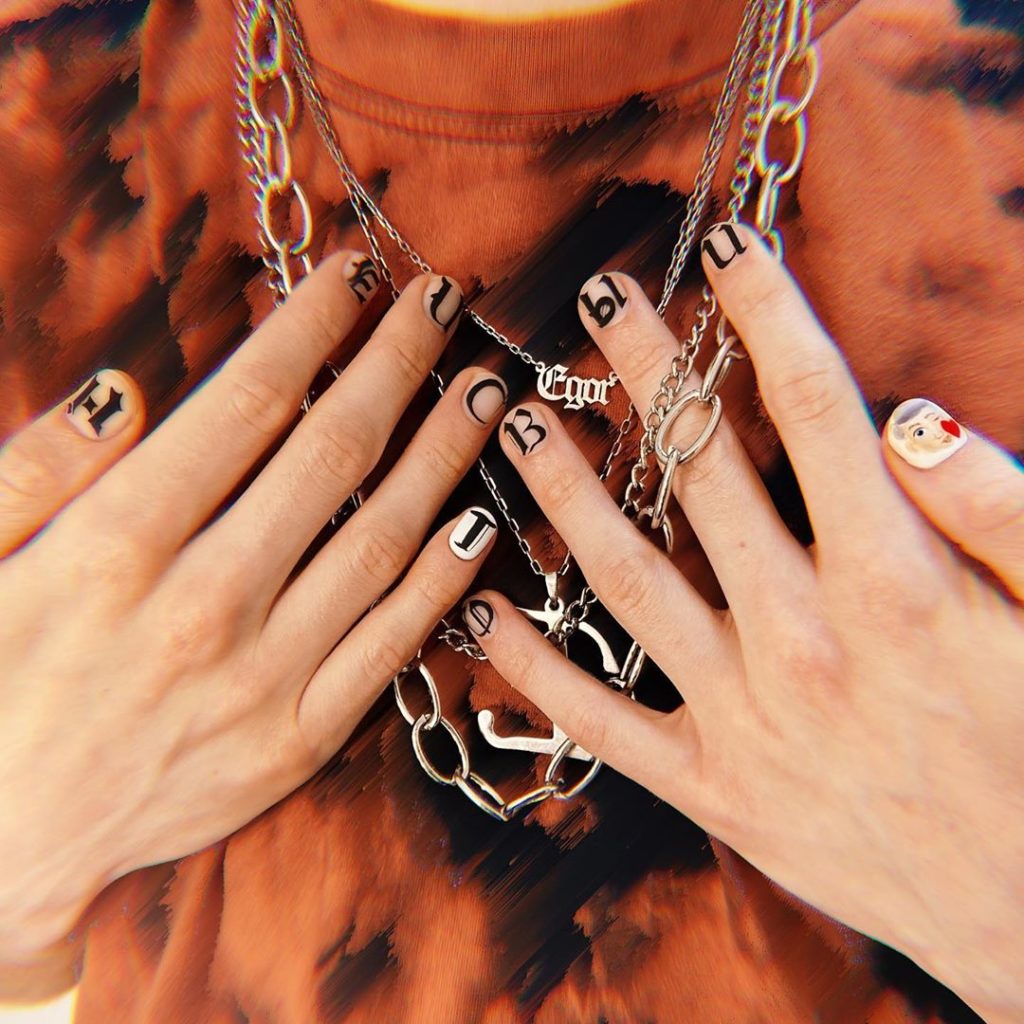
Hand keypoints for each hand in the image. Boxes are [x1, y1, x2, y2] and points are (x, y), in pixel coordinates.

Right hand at [0, 252, 505, 970]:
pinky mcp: (295, 743)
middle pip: (329, 454)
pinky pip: (388, 647)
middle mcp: (202, 606)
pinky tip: (479, 521)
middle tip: (442, 301)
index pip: (244, 405)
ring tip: (483, 391)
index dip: (310, 327)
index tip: (355, 276)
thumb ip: (38, 471)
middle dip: (394, 364)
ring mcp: (260, 680)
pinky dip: (440, 581)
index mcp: (115, 547)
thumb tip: (125, 388)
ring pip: (378, 541)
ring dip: (441, 455)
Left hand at [464, 223, 1023, 1022]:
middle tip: (595, 295)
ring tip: (513, 423)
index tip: (725, 243)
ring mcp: (745, 716)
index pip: (817, 407)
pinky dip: (535, 668)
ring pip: (628, 579)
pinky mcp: (713, 787)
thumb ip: (997, 509)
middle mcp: (804, 636)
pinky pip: (603, 719)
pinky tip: (477, 616)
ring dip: (565, 493)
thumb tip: (908, 416)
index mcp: (895, 579)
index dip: (768, 312)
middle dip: (650, 371)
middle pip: (706, 470)